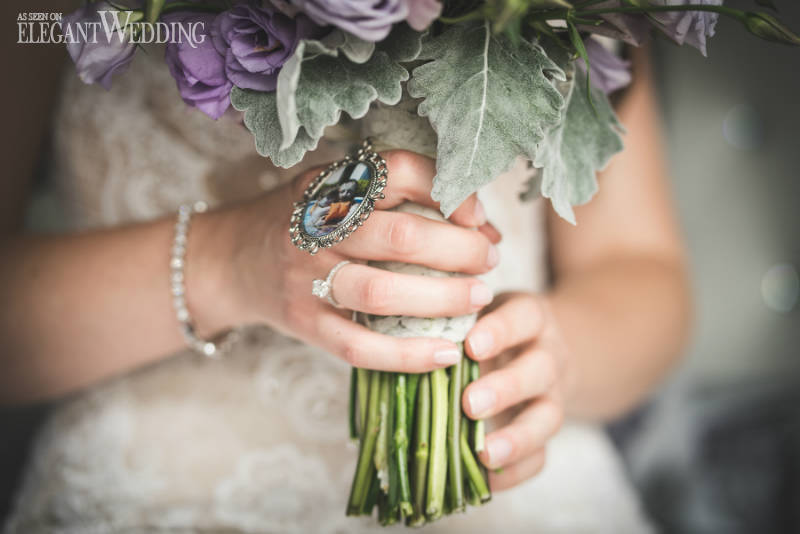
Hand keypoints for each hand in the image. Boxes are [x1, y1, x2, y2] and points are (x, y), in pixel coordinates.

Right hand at [221, 150, 501, 371]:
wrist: (232, 259)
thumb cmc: (305, 221)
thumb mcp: (338, 190)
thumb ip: (400, 199)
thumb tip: (482, 227)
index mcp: (331, 185)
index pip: (396, 172)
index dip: (446, 190)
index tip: (476, 214)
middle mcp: (317, 229)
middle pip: (400, 237)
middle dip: (459, 250)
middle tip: (488, 260)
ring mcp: (307, 279)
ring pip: (381, 294)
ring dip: (442, 299)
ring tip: (478, 297)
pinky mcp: (305, 323)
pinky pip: (359, 347)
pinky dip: (407, 356)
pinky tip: (446, 355)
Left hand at [461, 292, 571, 490]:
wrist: (536, 346)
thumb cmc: (488, 327)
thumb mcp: (476, 312)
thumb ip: (449, 323)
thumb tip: (397, 342)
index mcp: (530, 317)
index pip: (524, 317)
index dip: (501, 331)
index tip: (470, 346)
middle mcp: (549, 354)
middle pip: (540, 369)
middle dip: (506, 388)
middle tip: (470, 403)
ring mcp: (553, 394)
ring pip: (548, 416)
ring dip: (517, 437)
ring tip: (484, 452)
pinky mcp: (546, 429)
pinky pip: (542, 455)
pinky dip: (517, 470)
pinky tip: (487, 479)